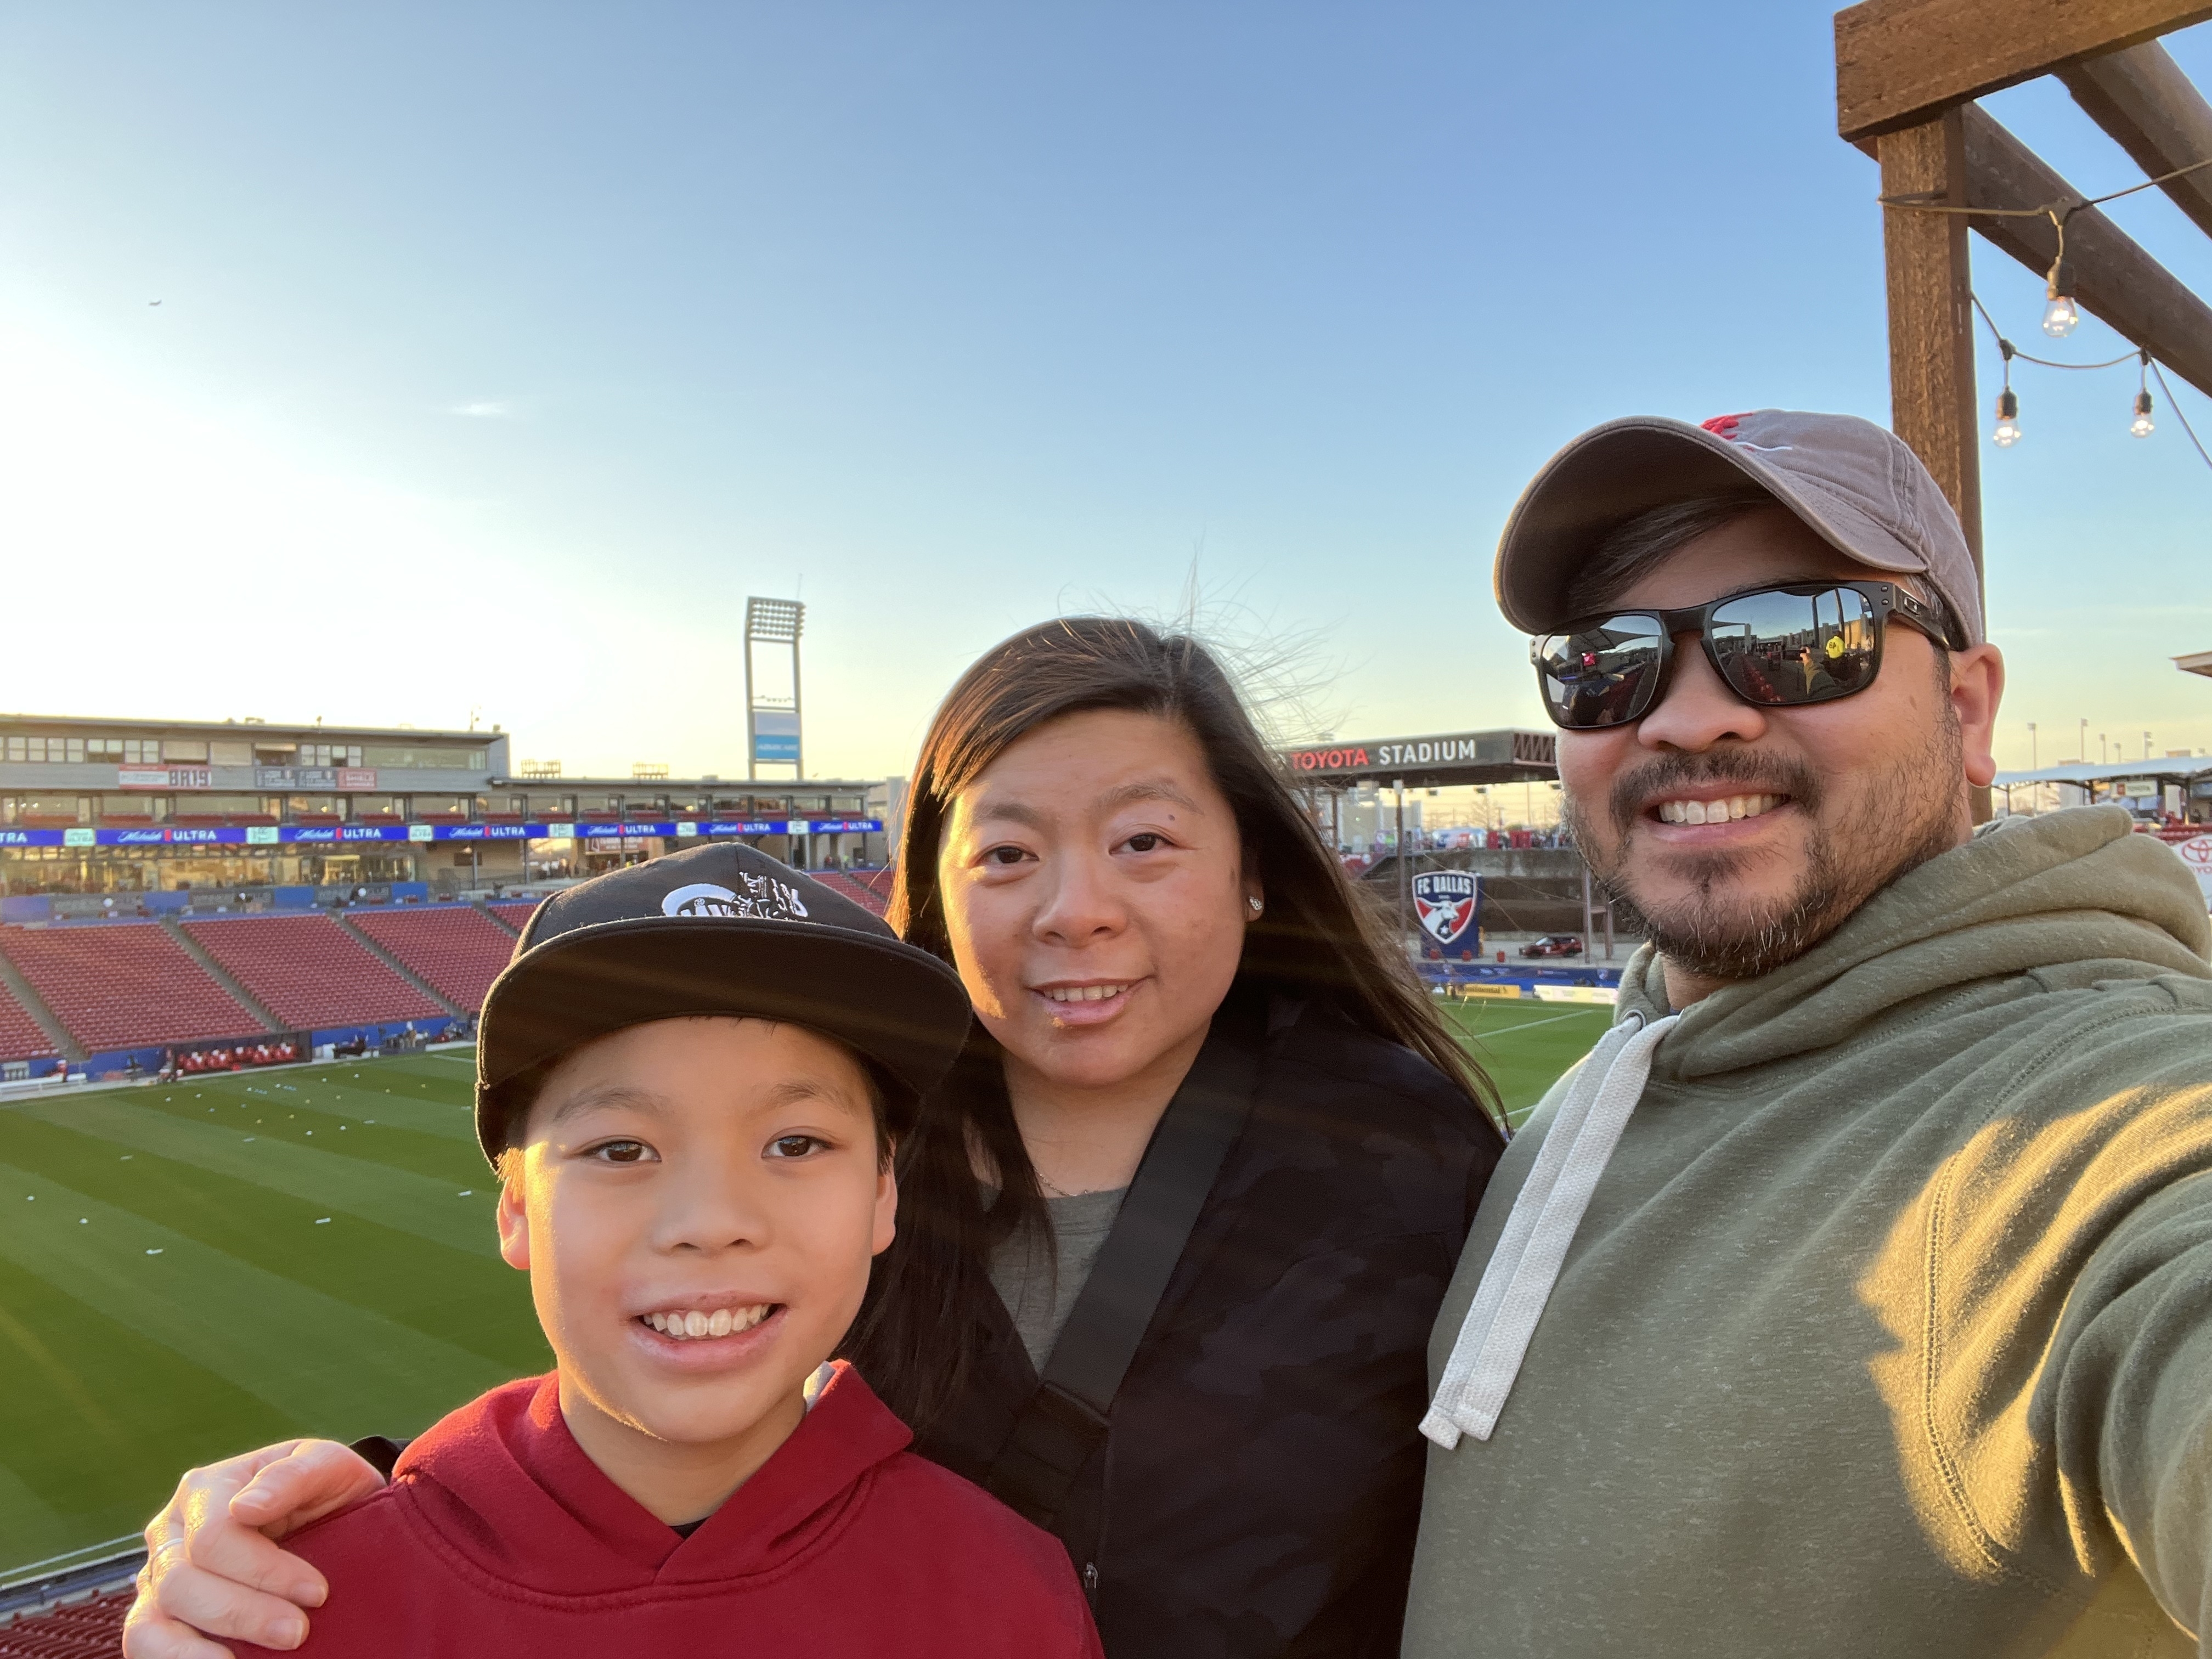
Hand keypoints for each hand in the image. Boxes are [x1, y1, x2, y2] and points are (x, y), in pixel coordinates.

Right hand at [123, 1440, 384, 1657]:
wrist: (332, 1517)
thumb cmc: (325, 1489)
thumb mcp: (327, 1465)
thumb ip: (293, 1476)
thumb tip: (246, 1507)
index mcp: (205, 1489)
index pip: (213, 1538)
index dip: (264, 1571)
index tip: (316, 1593)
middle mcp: (170, 1533)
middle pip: (181, 1583)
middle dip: (241, 1613)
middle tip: (296, 1632)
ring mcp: (157, 1578)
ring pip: (149, 1624)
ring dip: (198, 1651)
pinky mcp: (159, 1617)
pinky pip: (147, 1647)